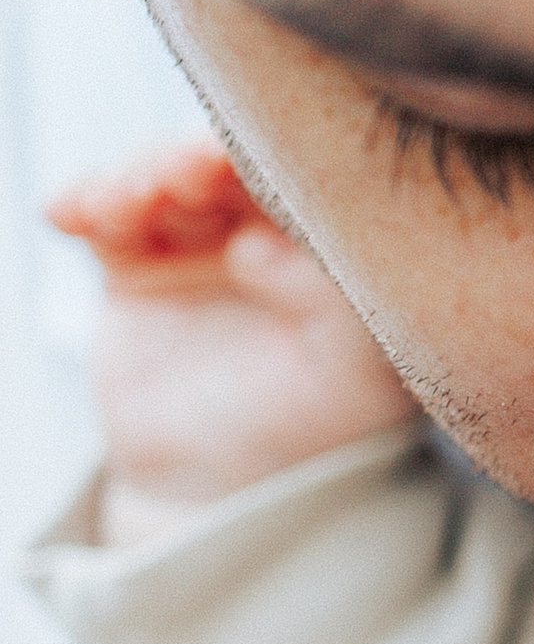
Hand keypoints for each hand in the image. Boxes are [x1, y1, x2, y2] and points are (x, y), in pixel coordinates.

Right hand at [48, 141, 417, 546]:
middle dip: (200, 158)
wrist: (224, 485)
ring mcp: (207, 236)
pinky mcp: (139, 257)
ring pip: (167, 176)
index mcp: (346, 241)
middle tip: (181, 175)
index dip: (283, 163)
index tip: (246, 172)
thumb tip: (259, 246)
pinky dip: (87, 201)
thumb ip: (335, 306)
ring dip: (138, 176)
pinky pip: (107, 212)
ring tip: (121, 205)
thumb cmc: (315, 427)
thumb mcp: (355, 373)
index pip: (320, 179)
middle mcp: (278, 225)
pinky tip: (69, 213)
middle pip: (236, 161)